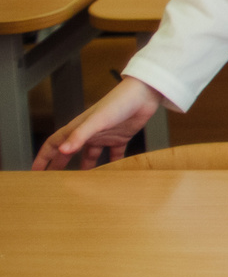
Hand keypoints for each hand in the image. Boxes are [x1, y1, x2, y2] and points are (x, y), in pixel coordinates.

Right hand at [34, 76, 167, 169]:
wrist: (144, 94)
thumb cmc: (118, 102)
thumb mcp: (96, 121)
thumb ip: (79, 136)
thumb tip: (62, 151)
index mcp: (78, 127)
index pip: (54, 144)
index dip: (44, 157)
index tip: (35, 171)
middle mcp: (89, 132)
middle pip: (70, 151)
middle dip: (60, 165)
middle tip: (54, 180)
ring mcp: (104, 135)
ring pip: (91, 155)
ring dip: (86, 167)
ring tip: (81, 182)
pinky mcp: (120, 137)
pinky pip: (114, 154)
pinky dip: (111, 164)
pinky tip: (111, 174)